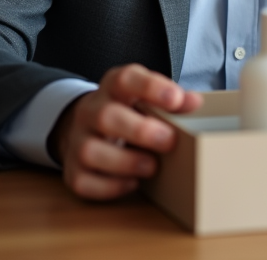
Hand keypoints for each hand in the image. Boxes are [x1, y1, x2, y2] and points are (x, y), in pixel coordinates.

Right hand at [52, 64, 201, 199]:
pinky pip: (83, 181)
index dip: (150, 87)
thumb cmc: (128, 112)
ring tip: (152, 167)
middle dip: (140, 131)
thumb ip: (171, 99)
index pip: (125, 79)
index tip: (175, 99)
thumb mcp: (147, 97)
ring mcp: (78, 141)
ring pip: (90, 151)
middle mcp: (90, 111)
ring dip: (125, 162)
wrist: (87, 126)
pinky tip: (132, 184)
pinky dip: (109, 187)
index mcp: (112, 88)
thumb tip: (194, 103)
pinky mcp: (73, 170)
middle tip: (169, 141)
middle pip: (106, 116)